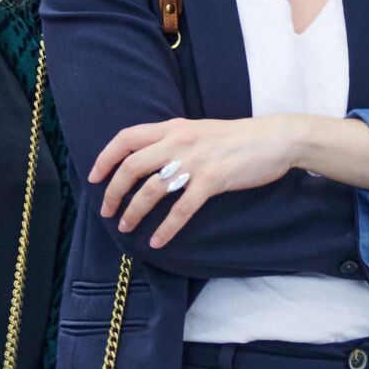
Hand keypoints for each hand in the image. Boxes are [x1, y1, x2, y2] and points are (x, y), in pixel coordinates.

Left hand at [89, 115, 299, 248]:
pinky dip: (166, 228)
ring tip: (126, 228)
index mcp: (173, 128)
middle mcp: (179, 141)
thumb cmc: (238, 138)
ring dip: (133, 212)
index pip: (126, 138)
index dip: (105, 158)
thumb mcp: (199, 130)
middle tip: (106, 210)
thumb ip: (174, 139)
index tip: (94, 177)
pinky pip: (181, 209)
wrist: (274, 139)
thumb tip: (150, 158)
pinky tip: (158, 241)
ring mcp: (195, 161)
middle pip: (131, 167)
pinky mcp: (212, 180)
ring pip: (151, 190)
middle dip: (112, 191)